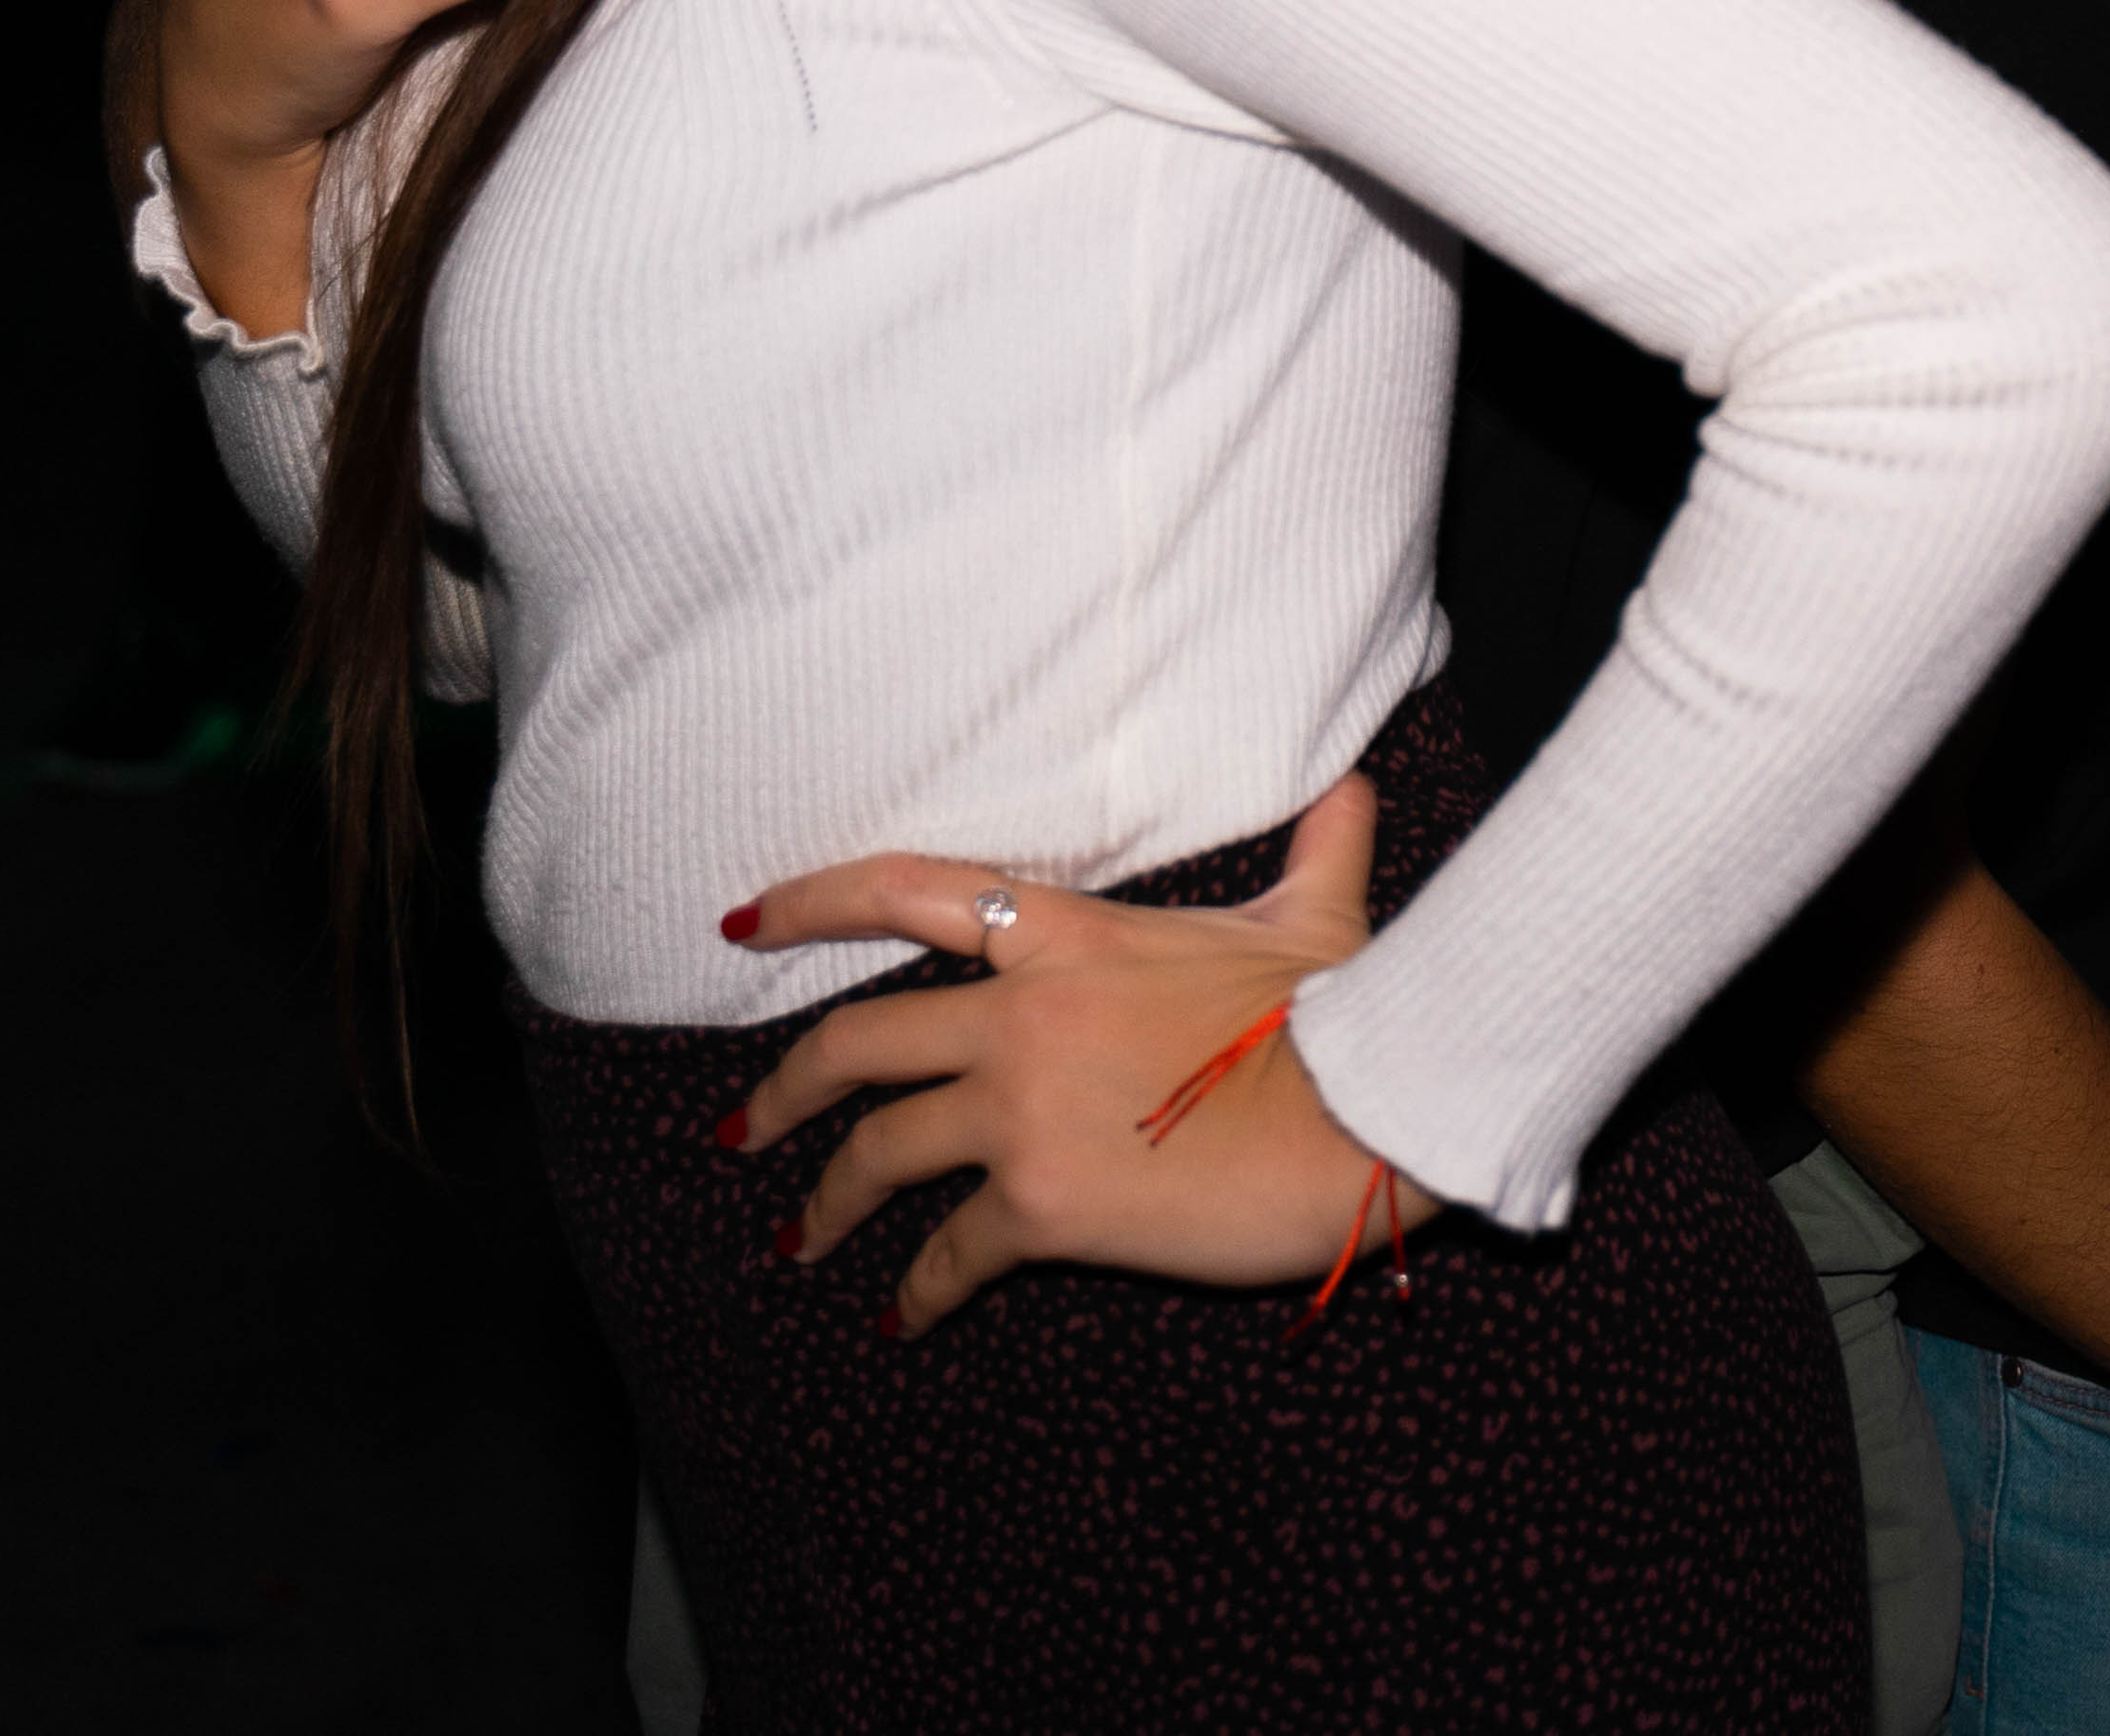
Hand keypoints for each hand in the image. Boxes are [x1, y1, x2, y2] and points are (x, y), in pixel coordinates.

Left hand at [729, 776, 1439, 1334]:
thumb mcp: (1320, 916)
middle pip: (854, 1043)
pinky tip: (902, 1319)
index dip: (813, 901)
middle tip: (743, 1129)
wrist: (1365, 1117)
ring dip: (823, 1202)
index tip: (744, 925)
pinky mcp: (1040, 1207)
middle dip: (782, 1092)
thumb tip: (1354, 791)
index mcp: (1072, 937)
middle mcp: (1021, 1018)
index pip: (908, 893)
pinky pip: (948, 1258)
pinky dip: (917, 1295)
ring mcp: (1020, 1113)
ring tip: (798, 1239)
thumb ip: (1319, 848)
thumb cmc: (1347, 1013)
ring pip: (875, 1155)